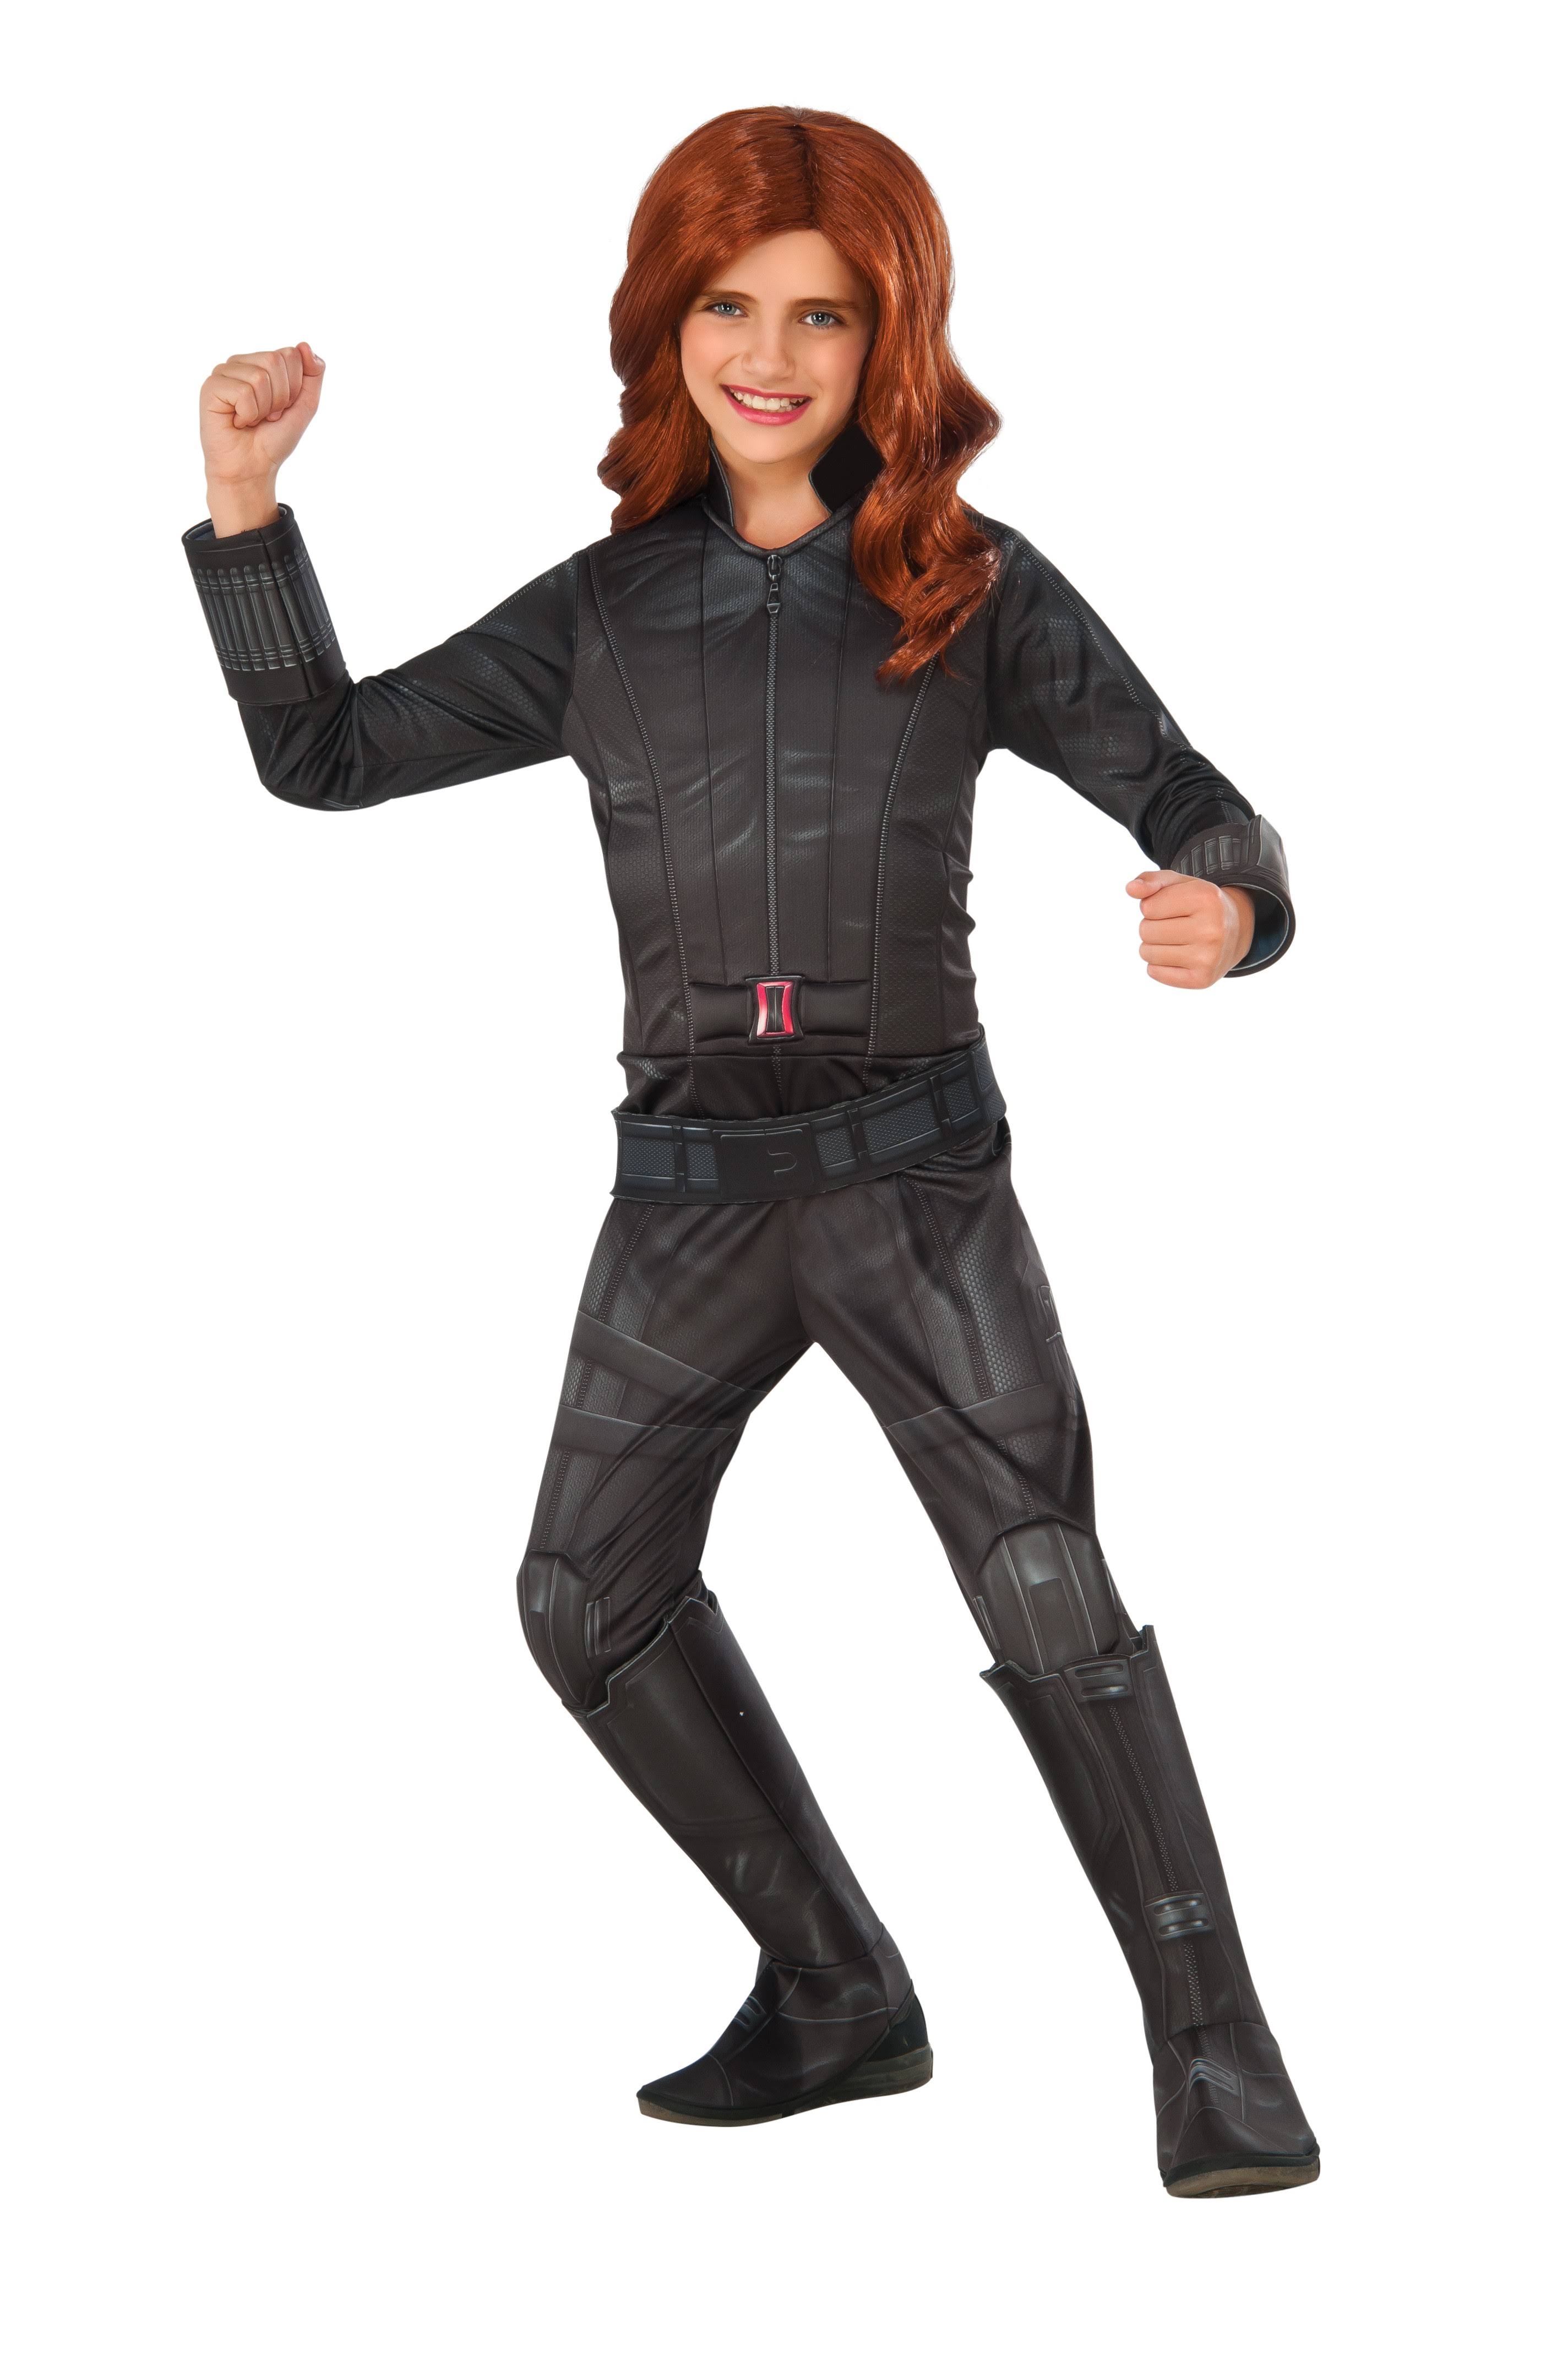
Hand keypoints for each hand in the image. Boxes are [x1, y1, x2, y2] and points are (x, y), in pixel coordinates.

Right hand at [199, 342, 324, 532]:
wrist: (252, 468)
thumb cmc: (274, 439)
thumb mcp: (304, 405)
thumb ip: (313, 374)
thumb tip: (303, 345)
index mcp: (262, 362)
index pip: (291, 354)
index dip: (295, 387)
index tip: (282, 408)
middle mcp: (242, 363)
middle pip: (276, 360)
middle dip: (281, 397)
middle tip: (267, 416)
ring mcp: (224, 372)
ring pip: (259, 376)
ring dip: (264, 408)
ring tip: (252, 420)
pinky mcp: (211, 387)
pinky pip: (243, 391)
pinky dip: (248, 414)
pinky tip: (237, 422)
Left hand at [1125, 870, 1254, 987]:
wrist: (1236, 932)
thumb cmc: (1199, 904)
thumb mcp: (1179, 884)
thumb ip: (1152, 880)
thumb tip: (1130, 888)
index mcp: (1206, 898)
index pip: (1148, 907)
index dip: (1153, 906)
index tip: (1172, 907)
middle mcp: (1211, 928)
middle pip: (1146, 931)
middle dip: (1152, 926)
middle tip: (1174, 925)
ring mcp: (1208, 957)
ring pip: (1147, 953)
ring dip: (1153, 946)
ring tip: (1176, 940)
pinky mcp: (1201, 979)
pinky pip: (1154, 972)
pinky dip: (1158, 964)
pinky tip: (1178, 956)